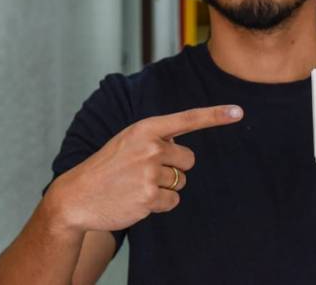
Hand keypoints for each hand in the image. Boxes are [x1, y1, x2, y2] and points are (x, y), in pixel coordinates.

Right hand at [45, 105, 243, 232]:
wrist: (76, 196)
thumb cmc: (107, 167)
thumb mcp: (129, 141)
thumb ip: (156, 138)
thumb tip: (184, 148)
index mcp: (146, 128)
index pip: (187, 119)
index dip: (215, 115)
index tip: (238, 112)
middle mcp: (151, 147)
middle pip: (189, 160)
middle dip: (174, 168)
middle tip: (145, 172)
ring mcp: (150, 172)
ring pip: (181, 182)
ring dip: (164, 187)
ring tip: (136, 186)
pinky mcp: (150, 197)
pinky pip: (174, 200)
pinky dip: (160, 204)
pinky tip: (137, 199)